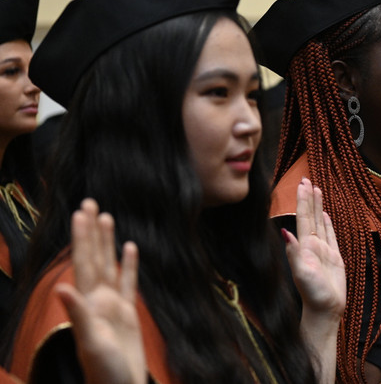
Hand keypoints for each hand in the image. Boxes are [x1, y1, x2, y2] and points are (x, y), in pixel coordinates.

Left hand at [56, 199, 145, 383]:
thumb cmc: (105, 371)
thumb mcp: (91, 342)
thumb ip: (78, 313)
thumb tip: (61, 286)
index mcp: (89, 303)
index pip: (84, 262)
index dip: (83, 238)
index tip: (81, 213)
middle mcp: (98, 299)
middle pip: (94, 257)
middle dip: (92, 231)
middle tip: (90, 202)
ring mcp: (112, 304)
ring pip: (109, 265)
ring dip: (108, 242)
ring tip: (107, 217)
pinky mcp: (127, 312)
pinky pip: (128, 281)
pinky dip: (129, 264)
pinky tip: (130, 247)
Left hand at [284, 178, 345, 320]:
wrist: (325, 310)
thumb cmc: (313, 294)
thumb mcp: (302, 274)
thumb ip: (294, 253)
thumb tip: (285, 232)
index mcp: (305, 246)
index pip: (303, 217)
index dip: (303, 200)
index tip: (302, 183)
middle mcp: (312, 245)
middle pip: (310, 215)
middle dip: (308, 197)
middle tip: (307, 179)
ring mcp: (323, 250)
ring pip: (320, 222)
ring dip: (318, 206)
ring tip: (317, 190)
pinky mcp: (334, 257)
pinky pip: (330, 235)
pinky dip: (327, 223)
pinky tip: (325, 215)